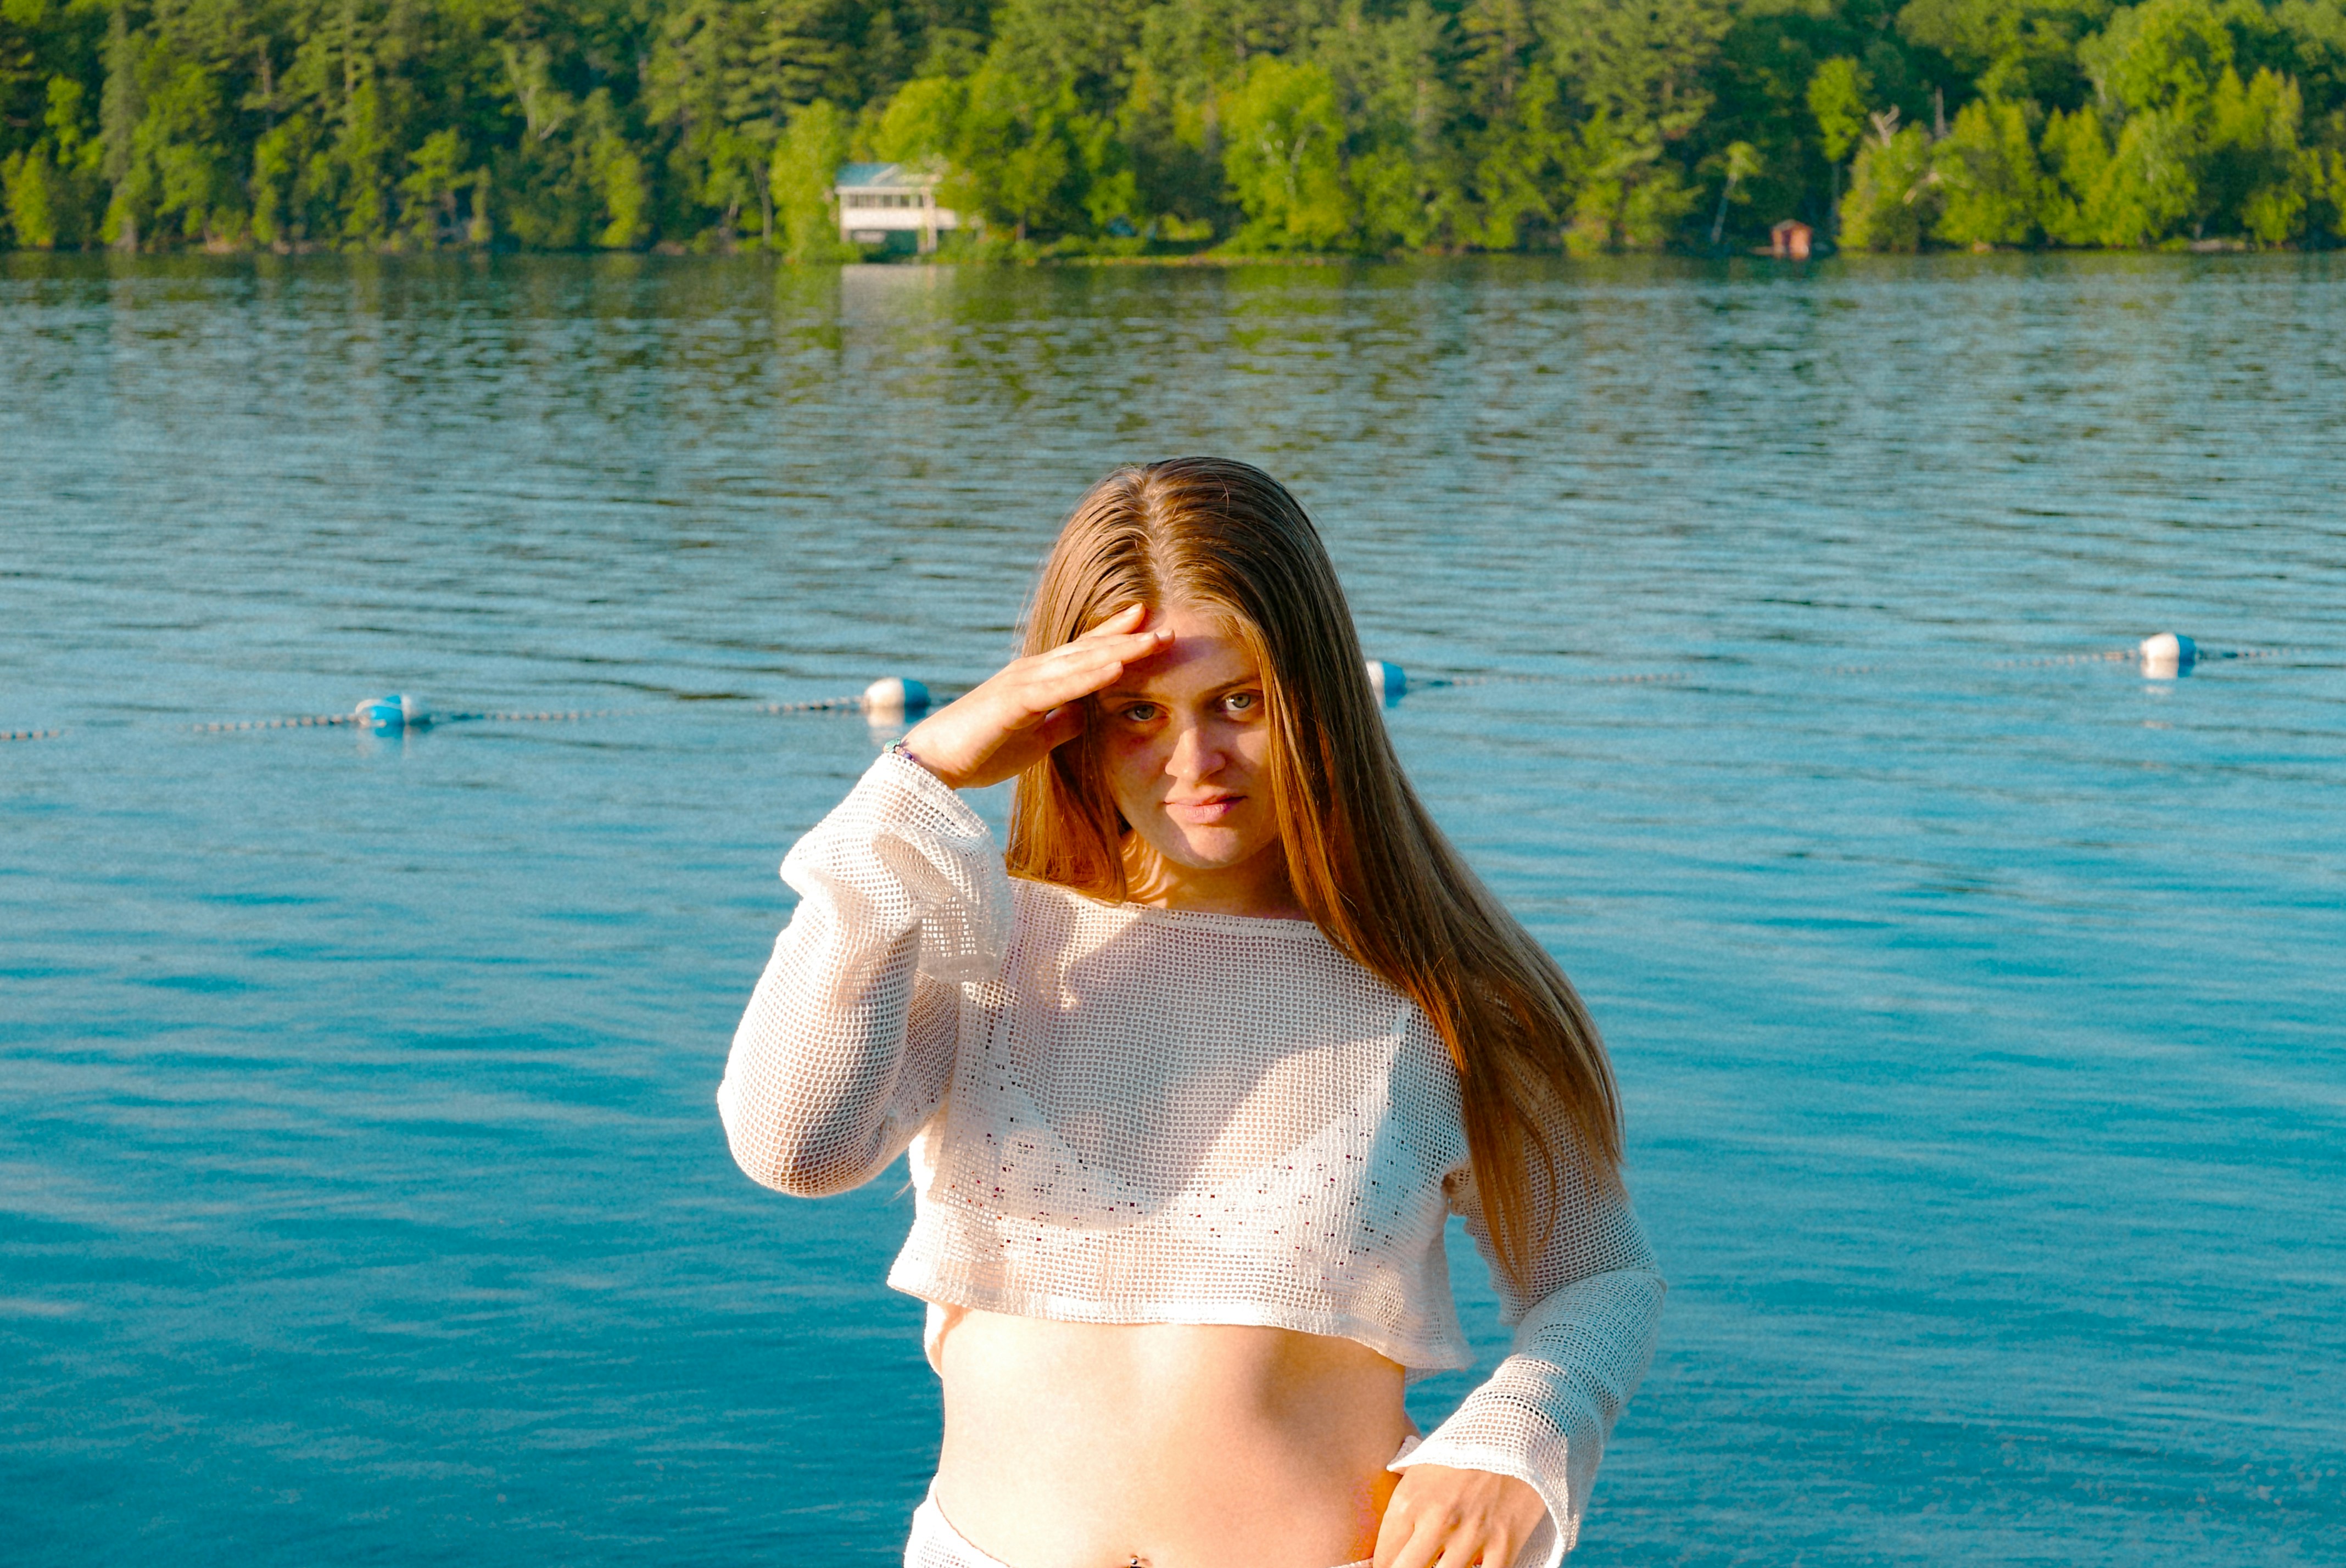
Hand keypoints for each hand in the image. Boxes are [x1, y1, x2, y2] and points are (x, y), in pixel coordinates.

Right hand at [898, 603, 1170, 790]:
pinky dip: (1089, 676)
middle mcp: (1033, 672)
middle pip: (1089, 650)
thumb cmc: (982, 750)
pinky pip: (1058, 687)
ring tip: (1156, 640)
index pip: (1085, 653)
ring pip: (1080, 661)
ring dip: (1120, 650)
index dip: (1116, 637)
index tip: (1148, 624)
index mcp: (1039, 680)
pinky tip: (1116, 669)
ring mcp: (1022, 682)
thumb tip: (1089, 713)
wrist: (934, 763)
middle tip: (1169, 627)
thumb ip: (1062, 722)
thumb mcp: (1035, 738)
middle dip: (1130, 638)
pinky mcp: (1013, 701)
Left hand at [1372, 1464, 1545, 1567]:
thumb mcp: (1421, 1467)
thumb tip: (1386, 1536)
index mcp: (1410, 1500)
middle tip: (1417, 1566)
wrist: (1516, 1428)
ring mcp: (1471, 1534)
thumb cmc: (1463, 1449)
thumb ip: (1403, 1501)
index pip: (1384, 1558)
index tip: (1393, 1567)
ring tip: (1443, 1564)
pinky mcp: (1504, 1543)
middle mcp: (1437, 1520)